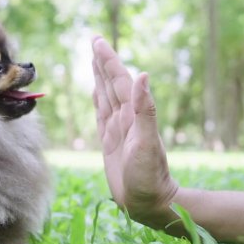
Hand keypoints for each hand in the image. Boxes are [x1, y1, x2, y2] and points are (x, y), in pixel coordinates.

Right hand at [91, 37, 178, 228]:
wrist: (150, 203)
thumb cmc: (149, 178)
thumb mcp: (147, 144)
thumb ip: (145, 110)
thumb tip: (142, 76)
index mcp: (132, 115)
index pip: (118, 81)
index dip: (108, 61)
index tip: (98, 41)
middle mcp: (125, 119)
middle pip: (111, 84)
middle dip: (102, 62)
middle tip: (94, 40)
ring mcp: (118, 130)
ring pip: (106, 96)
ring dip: (99, 77)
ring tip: (93, 60)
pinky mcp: (110, 143)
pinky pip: (101, 115)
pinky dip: (98, 100)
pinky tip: (96, 92)